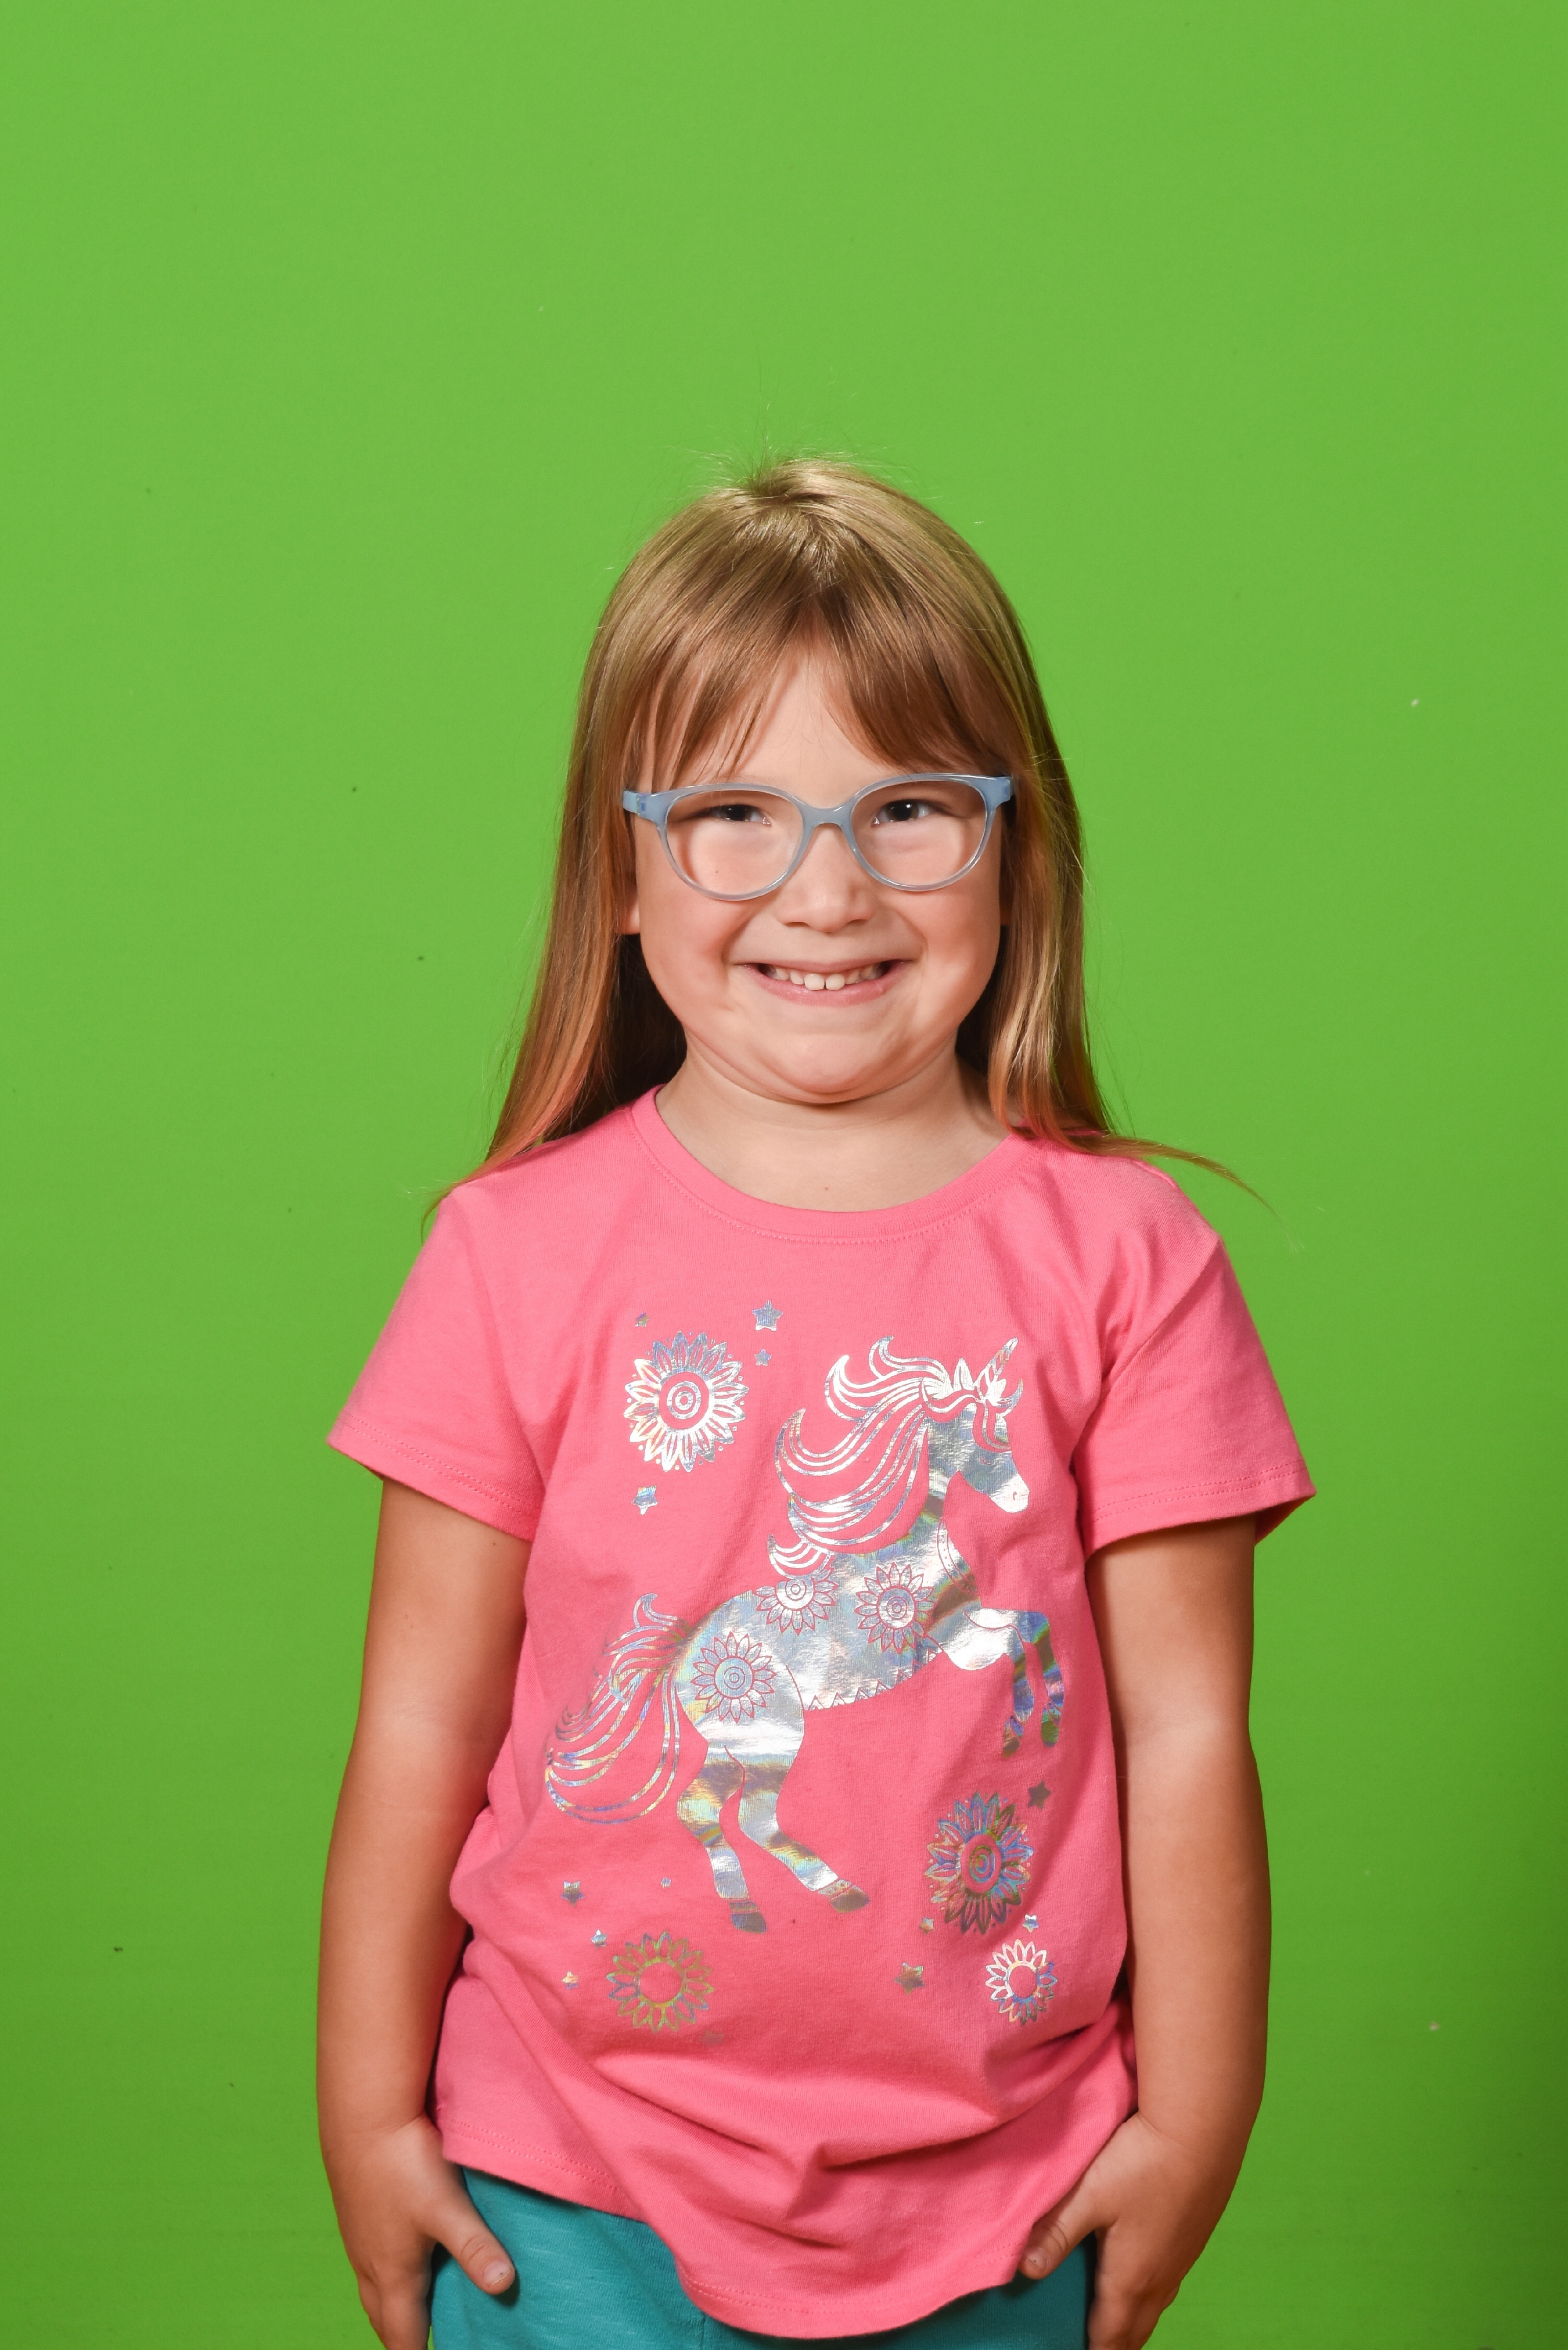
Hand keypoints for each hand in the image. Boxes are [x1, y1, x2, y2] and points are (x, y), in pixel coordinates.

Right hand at [324, 2114, 514, 2349]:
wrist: (361, 2116)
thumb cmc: (403, 2163)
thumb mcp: (447, 2207)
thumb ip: (475, 2247)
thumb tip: (504, 2286)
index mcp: (393, 2274)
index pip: (402, 2336)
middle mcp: (370, 2263)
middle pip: (383, 2318)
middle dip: (400, 2337)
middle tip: (418, 2345)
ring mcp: (358, 2238)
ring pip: (372, 2288)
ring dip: (390, 2306)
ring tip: (409, 2309)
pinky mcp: (355, 2212)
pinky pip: (367, 2259)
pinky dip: (383, 2273)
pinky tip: (395, 2254)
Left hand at [1019, 2111, 1240, 2348]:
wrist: (1202, 2131)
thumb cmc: (1142, 2162)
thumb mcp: (1090, 2194)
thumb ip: (1057, 2231)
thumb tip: (1023, 2270)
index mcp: (1131, 2277)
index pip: (1110, 2334)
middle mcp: (1161, 2278)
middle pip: (1137, 2329)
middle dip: (1116, 2344)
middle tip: (1099, 2347)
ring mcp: (1182, 2259)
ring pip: (1157, 2306)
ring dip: (1136, 2321)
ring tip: (1120, 2325)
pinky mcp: (1195, 2238)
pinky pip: (1170, 2283)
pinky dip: (1153, 2295)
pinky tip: (1148, 2277)